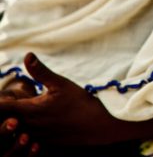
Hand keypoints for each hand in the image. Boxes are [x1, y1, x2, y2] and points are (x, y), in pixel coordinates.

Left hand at [0, 53, 121, 146]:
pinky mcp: (44, 143)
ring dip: (16, 121)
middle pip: (6, 120)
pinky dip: (27, 130)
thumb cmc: (81, 104)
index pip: (2, 107)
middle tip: (16, 100)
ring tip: (26, 112)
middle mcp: (29, 125)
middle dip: (7, 111)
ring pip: (16, 130)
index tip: (4, 95)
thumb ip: (41, 72)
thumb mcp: (62, 84)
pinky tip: (39, 123)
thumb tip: (28, 55)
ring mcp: (36, 136)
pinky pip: (27, 138)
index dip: (1, 101)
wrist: (97, 129)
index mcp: (30, 110)